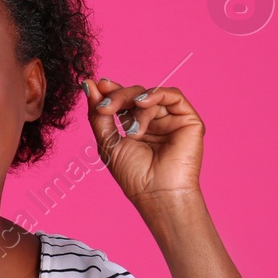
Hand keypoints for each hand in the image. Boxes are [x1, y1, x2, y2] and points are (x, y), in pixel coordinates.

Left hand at [84, 77, 203, 209]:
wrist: (158, 193)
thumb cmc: (134, 175)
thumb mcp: (107, 142)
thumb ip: (98, 115)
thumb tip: (89, 85)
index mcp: (136, 128)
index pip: (123, 102)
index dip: (111, 92)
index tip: (98, 85)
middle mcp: (155, 122)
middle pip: (135, 95)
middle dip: (118, 96)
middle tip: (106, 107)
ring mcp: (171, 121)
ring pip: (150, 95)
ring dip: (135, 106)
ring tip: (132, 131)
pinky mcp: (188, 120)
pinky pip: (173, 95)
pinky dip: (156, 94)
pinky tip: (142, 102)